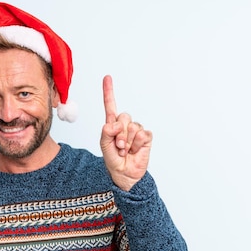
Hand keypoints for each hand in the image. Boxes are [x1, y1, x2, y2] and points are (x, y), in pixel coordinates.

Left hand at [100, 75, 152, 190]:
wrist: (125, 174)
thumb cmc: (114, 160)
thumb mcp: (105, 146)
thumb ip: (106, 133)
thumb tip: (113, 124)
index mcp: (112, 125)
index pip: (110, 105)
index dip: (109, 92)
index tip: (107, 77)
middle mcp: (125, 125)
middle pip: (123, 116)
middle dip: (119, 133)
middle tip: (119, 146)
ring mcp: (136, 130)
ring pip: (133, 127)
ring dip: (128, 141)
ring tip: (126, 151)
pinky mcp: (146, 137)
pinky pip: (143, 134)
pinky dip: (137, 144)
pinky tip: (135, 151)